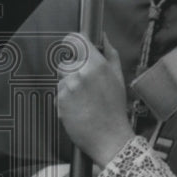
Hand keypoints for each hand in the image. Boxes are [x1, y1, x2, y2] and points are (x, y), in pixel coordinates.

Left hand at [56, 32, 133, 167]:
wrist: (110, 139)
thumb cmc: (115, 110)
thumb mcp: (118, 78)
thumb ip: (110, 54)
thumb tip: (104, 37)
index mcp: (97, 65)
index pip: (75, 40)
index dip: (72, 42)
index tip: (71, 45)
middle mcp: (81, 73)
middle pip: (66, 62)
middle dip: (72, 71)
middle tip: (84, 86)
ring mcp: (69, 87)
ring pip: (61, 78)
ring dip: (68, 86)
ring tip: (83, 100)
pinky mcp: (60, 100)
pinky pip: (58, 93)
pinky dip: (65, 100)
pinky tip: (78, 108)